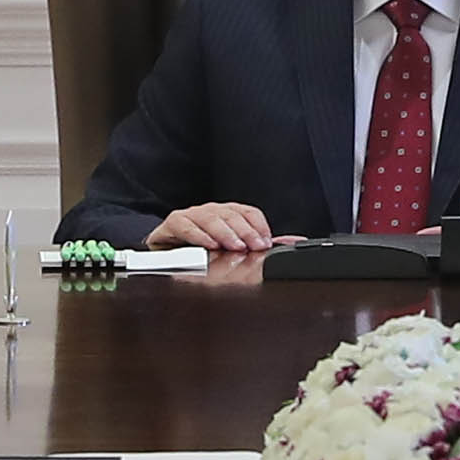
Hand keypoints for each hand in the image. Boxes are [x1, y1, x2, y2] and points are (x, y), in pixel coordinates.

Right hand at [153, 203, 278, 255]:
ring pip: (211, 219)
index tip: (266, 242)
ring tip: (235, 246)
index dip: (258, 226)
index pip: (248, 212)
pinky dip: (199, 235)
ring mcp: (192, 215)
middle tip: (255, 246)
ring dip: (225, 233)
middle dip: (245, 231)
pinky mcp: (174, 223)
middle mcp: (211, 210)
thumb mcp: (233, 246)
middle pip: (231, 215)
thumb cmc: (201, 248)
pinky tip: (209, 245)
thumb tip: (294, 241)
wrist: (165, 249)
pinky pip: (187, 226)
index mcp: (228, 213)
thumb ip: (261, 243)